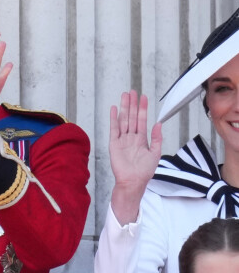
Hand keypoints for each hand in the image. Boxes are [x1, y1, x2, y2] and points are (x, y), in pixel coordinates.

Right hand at [109, 90, 161, 224]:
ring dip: (124, 108)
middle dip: (132, 104)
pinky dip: (114, 118)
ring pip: (123, 120)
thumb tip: (159, 124)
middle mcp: (131, 137)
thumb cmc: (144, 171)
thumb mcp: (155, 153)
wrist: (133, 181)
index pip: (141, 120)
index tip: (143, 97)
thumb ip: (157, 138)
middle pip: (131, 117)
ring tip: (124, 96)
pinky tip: (114, 109)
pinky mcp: (114, 144)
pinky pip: (114, 129)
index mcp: (141, 139)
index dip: (142, 109)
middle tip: (132, 91)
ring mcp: (122, 140)